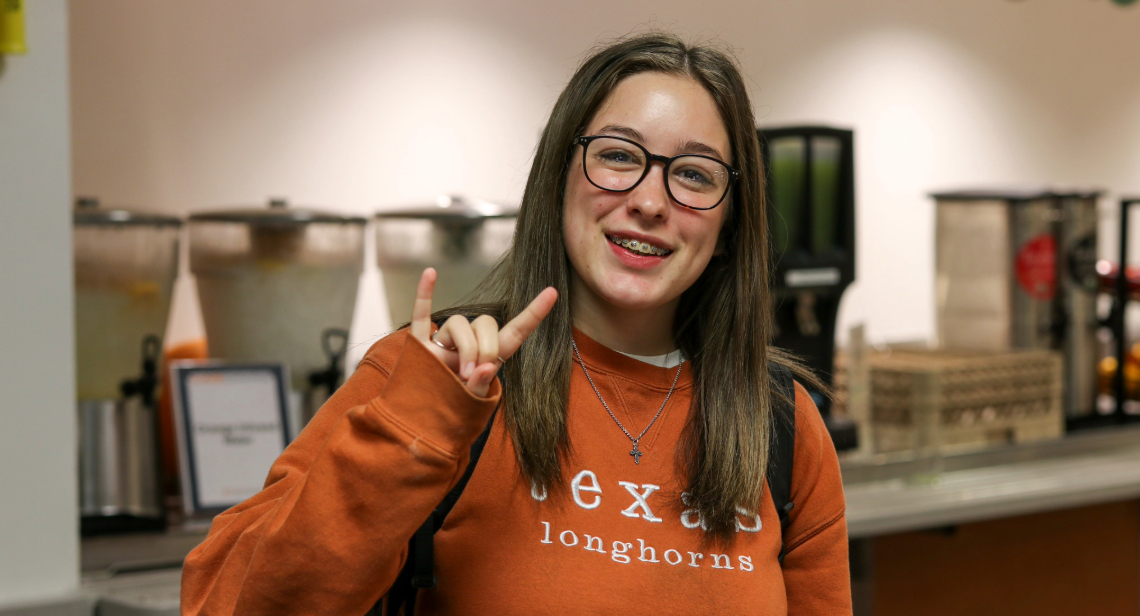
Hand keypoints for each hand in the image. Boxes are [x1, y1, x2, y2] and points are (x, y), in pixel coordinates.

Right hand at [409, 268, 557, 396]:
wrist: (424, 415)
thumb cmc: (453, 406)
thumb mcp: (473, 403)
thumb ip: (481, 387)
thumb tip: (485, 367)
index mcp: (491, 356)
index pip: (517, 330)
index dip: (534, 312)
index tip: (552, 292)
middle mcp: (470, 342)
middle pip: (485, 323)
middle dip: (483, 348)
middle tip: (473, 375)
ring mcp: (444, 341)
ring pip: (458, 322)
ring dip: (463, 346)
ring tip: (458, 374)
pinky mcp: (419, 343)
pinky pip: (421, 313)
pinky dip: (424, 294)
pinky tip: (430, 273)